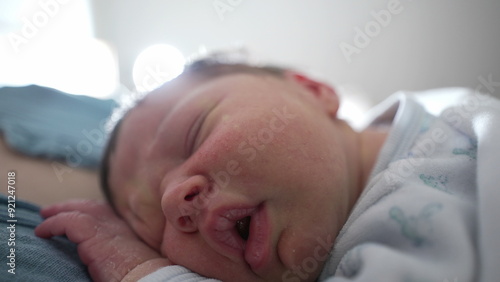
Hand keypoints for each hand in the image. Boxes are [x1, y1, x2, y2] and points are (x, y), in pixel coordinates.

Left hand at [35, 199, 171, 281]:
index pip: (106, 214)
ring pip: (80, 210)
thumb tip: (98, 259)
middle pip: (92, 206)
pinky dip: (53, 225)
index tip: (75, 217)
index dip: (89, 213)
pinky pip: (67, 222)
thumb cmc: (138, 275)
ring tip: (44, 217)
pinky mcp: (94, 234)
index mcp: (126, 231)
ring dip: (59, 212)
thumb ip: (115, 252)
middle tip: (53, 211)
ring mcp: (107, 226)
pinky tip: (43, 232)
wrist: (147, 278)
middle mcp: (118, 224)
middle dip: (72, 206)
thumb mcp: (127, 259)